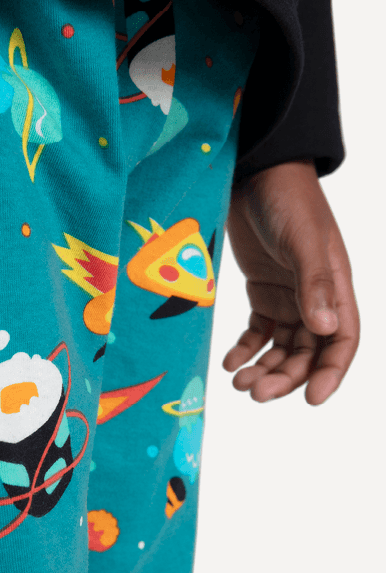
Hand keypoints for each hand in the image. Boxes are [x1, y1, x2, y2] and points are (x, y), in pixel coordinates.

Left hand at [224, 160, 358, 403]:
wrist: (254, 172)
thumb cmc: (286, 199)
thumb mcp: (302, 240)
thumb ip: (314, 284)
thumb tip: (326, 328)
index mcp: (336, 287)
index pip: (342, 341)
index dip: (331, 373)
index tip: (312, 400)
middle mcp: (316, 298)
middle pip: (307, 352)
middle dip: (286, 376)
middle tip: (255, 393)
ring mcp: (289, 297)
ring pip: (282, 348)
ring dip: (264, 368)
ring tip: (239, 383)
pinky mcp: (262, 293)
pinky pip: (258, 332)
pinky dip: (246, 350)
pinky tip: (231, 362)